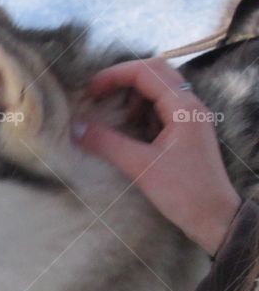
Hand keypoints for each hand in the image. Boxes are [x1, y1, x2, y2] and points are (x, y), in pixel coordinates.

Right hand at [74, 57, 241, 255]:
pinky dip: (140, 108)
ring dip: (131, 93)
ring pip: (159, 87)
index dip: (114, 75)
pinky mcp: (186, 131)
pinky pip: (161, 106)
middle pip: (154, 72)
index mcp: (183, 108)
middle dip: (122, 78)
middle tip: (97, 94)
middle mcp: (190, 105)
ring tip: (112, 113)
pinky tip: (127, 127)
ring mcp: (190, 117)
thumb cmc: (184, 193)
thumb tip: (75, 127)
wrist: (215, 218)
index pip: (146, 72)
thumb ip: (107, 144)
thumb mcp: (141, 167)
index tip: (90, 91)